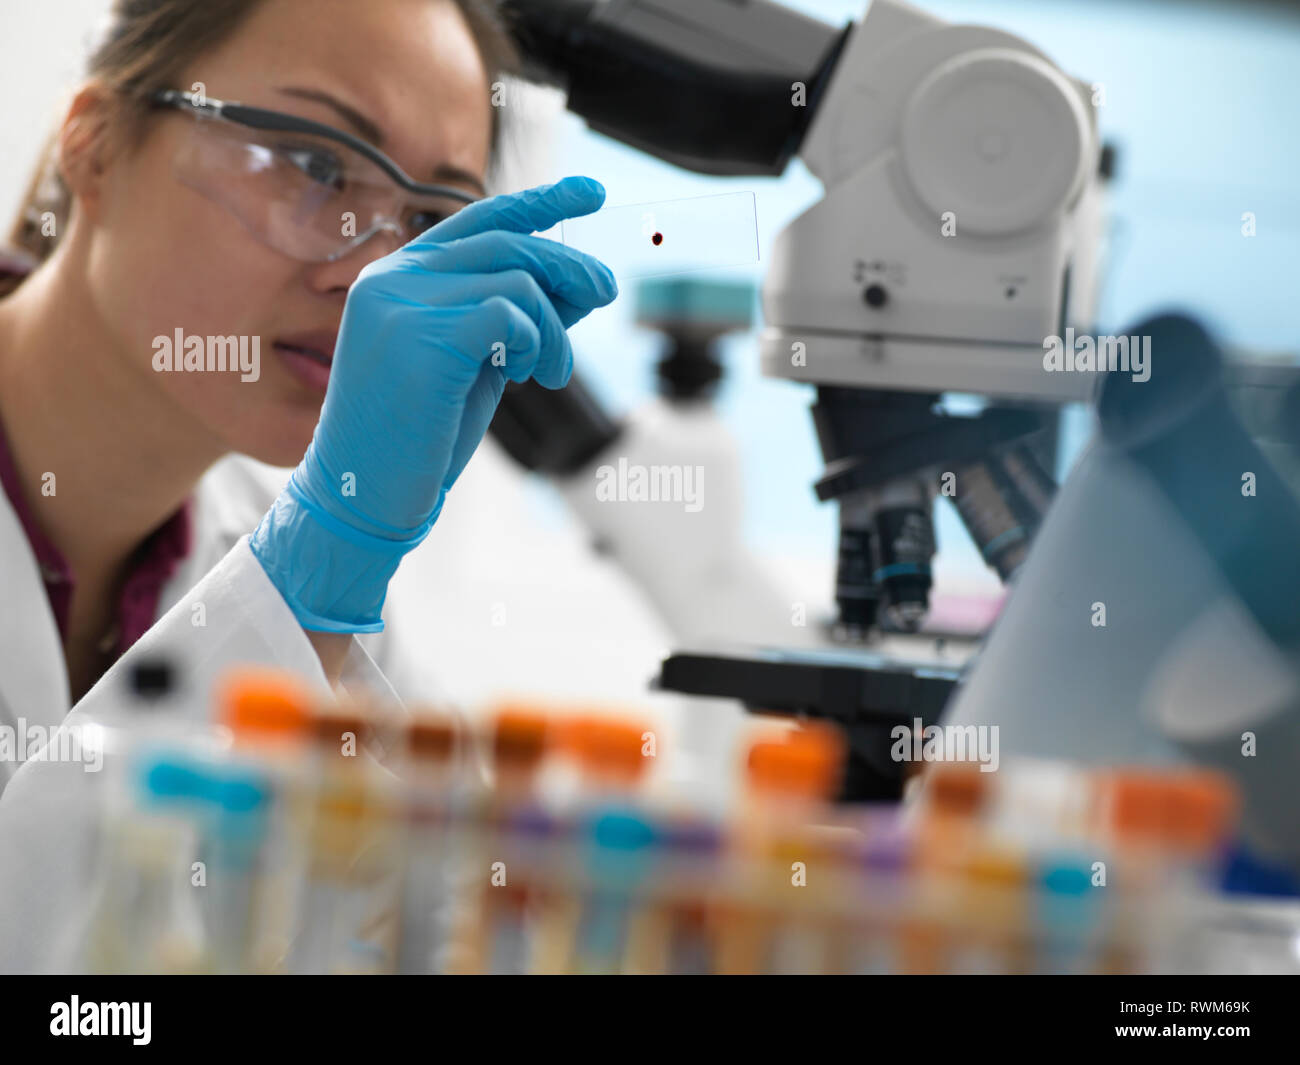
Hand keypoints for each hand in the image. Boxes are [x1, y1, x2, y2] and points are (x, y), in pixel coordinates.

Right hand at [250, 176, 617, 632]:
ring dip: (552, 328)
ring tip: (550, 372)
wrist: (362, 496)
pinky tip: (529, 375)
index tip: (592, 193)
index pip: (479, 220)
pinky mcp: (419, 339)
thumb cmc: (418, 435)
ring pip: (515, 280)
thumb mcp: (476, 362)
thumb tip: (584, 281)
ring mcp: (399, 305)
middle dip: (568, 267)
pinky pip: (506, 312)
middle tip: (605, 294)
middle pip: (507, 242)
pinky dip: (534, 340)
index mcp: (398, 277)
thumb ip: (515, 318)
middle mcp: (391, 279)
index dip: (540, 201)